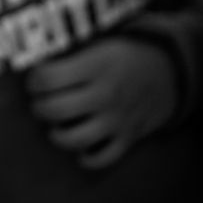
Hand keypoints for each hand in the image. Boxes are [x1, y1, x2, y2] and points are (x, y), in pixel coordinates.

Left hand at [25, 37, 177, 168]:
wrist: (168, 71)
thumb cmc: (124, 55)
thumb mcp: (100, 43)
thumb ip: (72, 54)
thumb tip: (34, 60)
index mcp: (96, 65)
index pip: (49, 78)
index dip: (34, 80)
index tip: (34, 81)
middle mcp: (105, 94)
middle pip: (56, 110)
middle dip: (38, 108)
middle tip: (39, 103)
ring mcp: (117, 119)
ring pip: (75, 139)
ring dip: (56, 135)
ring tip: (54, 125)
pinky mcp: (128, 138)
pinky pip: (102, 158)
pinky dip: (86, 158)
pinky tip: (79, 147)